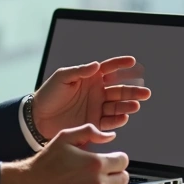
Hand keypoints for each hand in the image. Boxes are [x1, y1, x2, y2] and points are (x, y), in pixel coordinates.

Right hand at [0, 124, 129, 183]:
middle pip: (124, 178)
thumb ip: (89, 132)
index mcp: (95, 164)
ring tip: (95, 182)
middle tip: (104, 171)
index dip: (117, 157)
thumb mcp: (64, 138)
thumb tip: (110, 136)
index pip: (124, 161)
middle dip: (116, 172)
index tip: (110, 159)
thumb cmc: (44, 163)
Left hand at [33, 57, 150, 138]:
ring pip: (117, 106)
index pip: (109, 69)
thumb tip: (96, 66)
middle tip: (145, 93)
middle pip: (119, 90)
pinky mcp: (94, 122)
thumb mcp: (62, 78)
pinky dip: (117, 119)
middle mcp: (97, 92)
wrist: (38, 118)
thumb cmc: (48, 94)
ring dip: (128, 106)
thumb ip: (80, 71)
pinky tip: (123, 117)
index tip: (132, 62)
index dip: (121, 64)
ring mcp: (96, 107)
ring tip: (135, 105)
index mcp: (90, 78)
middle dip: (133, 91)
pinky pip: (109, 121)